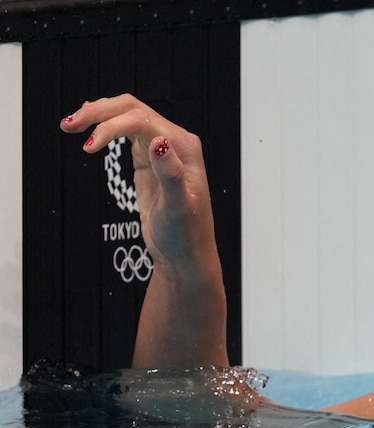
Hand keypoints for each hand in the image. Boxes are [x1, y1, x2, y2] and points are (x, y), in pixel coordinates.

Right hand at [60, 94, 217, 273]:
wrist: (186, 253)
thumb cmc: (187, 234)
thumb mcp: (178, 207)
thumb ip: (170, 173)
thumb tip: (158, 142)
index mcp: (184, 148)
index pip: (142, 121)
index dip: (111, 127)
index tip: (88, 147)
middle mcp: (175, 143)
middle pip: (132, 110)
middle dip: (99, 113)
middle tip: (70, 124)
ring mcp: (161, 150)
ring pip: (127, 117)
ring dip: (99, 117)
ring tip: (71, 124)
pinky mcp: (149, 161)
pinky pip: (127, 133)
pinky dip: (107, 126)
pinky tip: (92, 127)